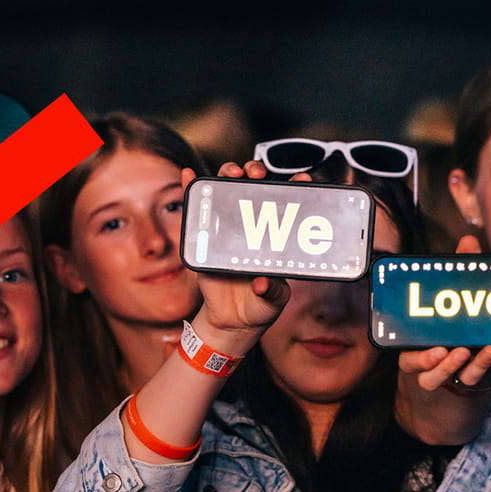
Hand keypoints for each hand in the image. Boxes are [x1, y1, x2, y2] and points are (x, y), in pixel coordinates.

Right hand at [180, 166, 290, 349]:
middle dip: (256, 173)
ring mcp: (230, 230)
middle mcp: (254, 227)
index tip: (303, 180)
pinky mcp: (206, 239)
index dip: (295, 189)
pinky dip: (190, 191)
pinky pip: (198, 212)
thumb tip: (262, 283)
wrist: (233, 320)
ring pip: (228, 194)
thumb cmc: (261, 305)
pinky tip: (188, 174)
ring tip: (232, 171)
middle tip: (257, 173)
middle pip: (254, 190)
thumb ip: (273, 291)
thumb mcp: (274, 300)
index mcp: (277, 237)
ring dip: (228, 175)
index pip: (289, 205)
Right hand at [397, 235, 490, 392]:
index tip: (437, 350)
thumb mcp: (457, 290)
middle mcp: (435, 364)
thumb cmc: (454, 313)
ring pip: (460, 379)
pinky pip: (485, 373)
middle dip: (445, 366)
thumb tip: (468, 241)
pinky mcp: (479, 371)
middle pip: (430, 375)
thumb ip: (461, 268)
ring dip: (475, 366)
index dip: (421, 359)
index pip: (411, 359)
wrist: (470, 339)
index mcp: (419, 346)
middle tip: (460, 351)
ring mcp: (458, 371)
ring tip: (489, 349)